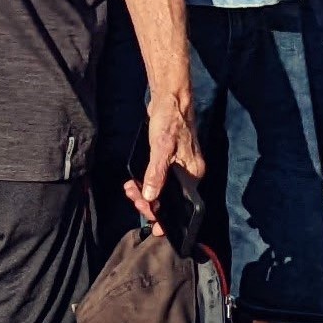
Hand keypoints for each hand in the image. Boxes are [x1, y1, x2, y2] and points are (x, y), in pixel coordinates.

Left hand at [124, 87, 204, 230]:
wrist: (169, 97)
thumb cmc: (169, 121)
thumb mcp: (161, 148)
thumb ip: (156, 174)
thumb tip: (150, 197)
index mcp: (193, 173)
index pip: (181, 204)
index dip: (166, 216)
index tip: (152, 225)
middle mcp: (189, 172)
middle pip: (170, 198)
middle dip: (150, 202)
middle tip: (133, 198)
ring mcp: (180, 165)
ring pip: (161, 188)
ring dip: (145, 192)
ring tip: (129, 190)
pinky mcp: (170, 158)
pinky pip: (158, 177)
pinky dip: (146, 181)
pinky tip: (133, 182)